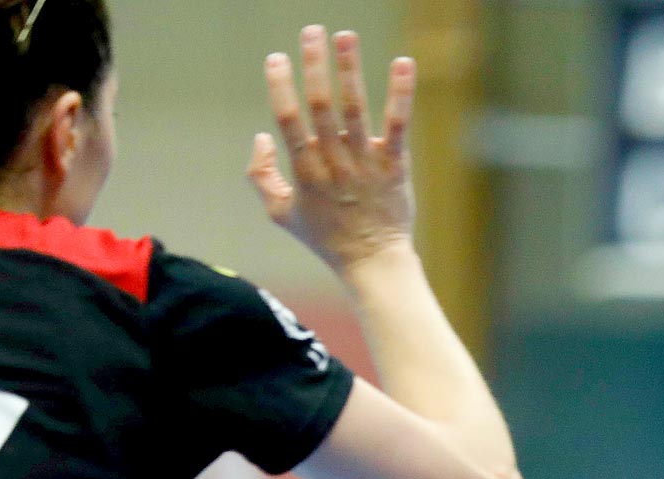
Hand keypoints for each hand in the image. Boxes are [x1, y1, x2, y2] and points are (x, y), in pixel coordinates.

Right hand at [248, 26, 415, 274]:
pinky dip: (401, 93)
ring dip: (350, 69)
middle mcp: (335, 163)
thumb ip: (260, 175)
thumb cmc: (325, 237)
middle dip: (315, 65)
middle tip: (312, 31)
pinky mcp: (394, 166)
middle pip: (322, 106)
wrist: (372, 262)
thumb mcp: (280, 212)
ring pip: (356, 110)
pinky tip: (404, 63)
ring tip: (346, 36)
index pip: (288, 120)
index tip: (277, 58)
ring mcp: (366, 164)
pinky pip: (398, 125)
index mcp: (305, 171)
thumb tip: (261, 135)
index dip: (280, 86)